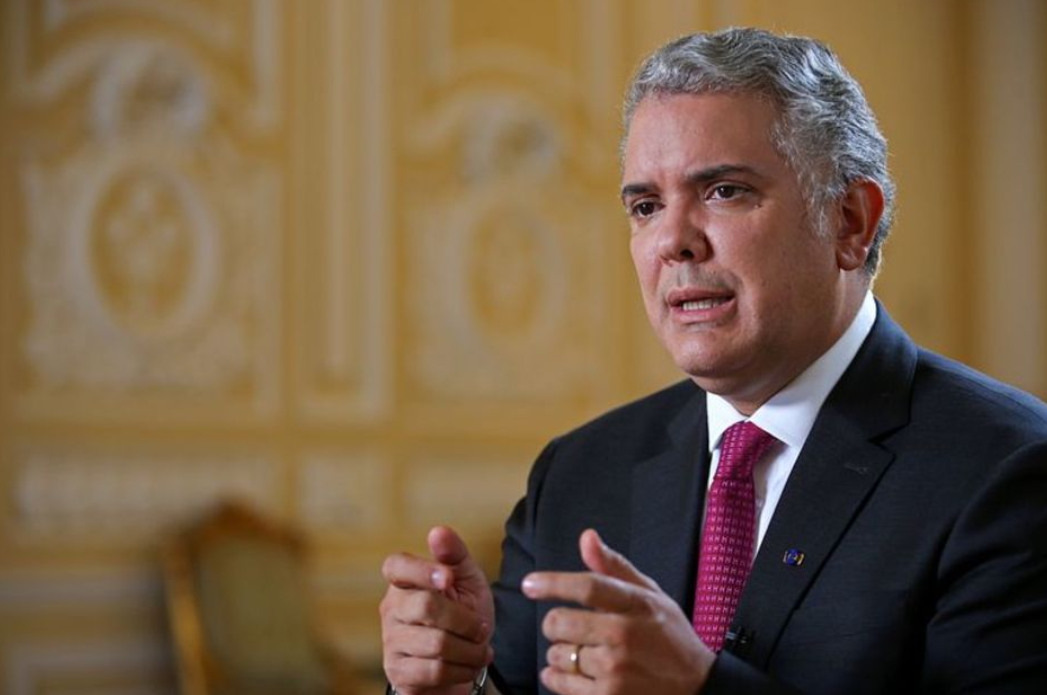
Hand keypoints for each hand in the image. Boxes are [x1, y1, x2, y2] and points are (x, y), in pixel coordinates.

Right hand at [380, 526, 494, 694]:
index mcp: (404, 581)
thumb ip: (454, 555)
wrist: (465, 660)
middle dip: (465, 619)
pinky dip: (462, 670)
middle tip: (481, 627)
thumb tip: (438, 531)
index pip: (396, 566)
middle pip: (426, 606)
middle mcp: (391, 609)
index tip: (448, 579)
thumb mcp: (467, 581)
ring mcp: (391, 642)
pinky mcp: (398, 673)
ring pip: (436, 644)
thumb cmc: (463, 613)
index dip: (422, 570)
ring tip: (479, 649)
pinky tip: (468, 665)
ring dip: (470, 650)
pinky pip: (434, 671)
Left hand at [522, 529, 714, 694]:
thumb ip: (614, 567)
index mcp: (636, 604)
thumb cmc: (670, 637)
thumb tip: (587, 537)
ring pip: (558, 654)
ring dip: (560, 653)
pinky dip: (556, 677)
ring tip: (583, 653)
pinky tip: (569, 672)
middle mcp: (624, 635)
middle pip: (561, 622)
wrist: (697, 686)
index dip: (553, 583)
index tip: (530, 584)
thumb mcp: (651, 595)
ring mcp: (615, 669)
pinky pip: (561, 683)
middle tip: (567, 626)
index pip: (587, 586)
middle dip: (555, 623)